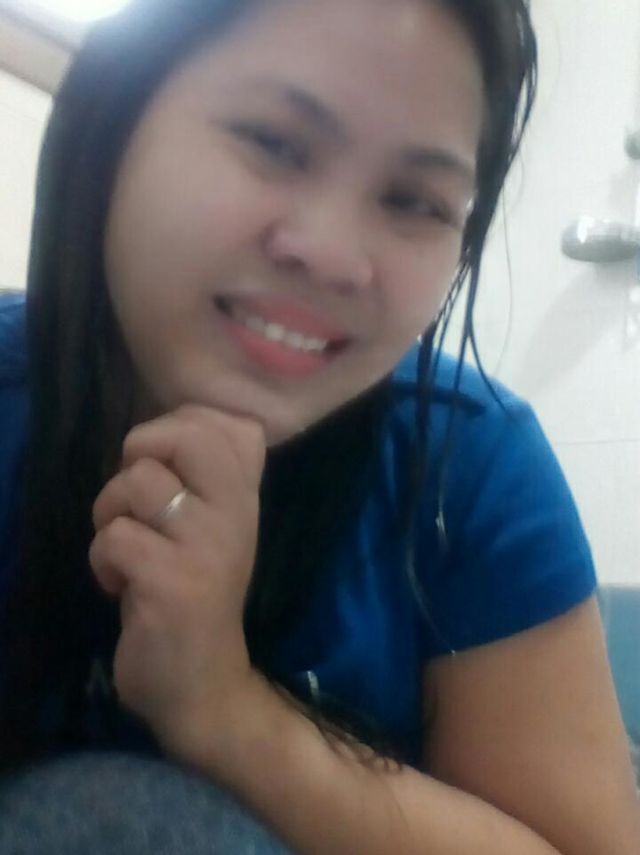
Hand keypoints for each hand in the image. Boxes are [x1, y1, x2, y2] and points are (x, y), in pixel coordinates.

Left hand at [89, 404, 265, 750]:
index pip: (233, 424)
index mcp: (247, 498)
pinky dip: (103, 561)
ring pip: (137, 483)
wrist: (204, 684)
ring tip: (127, 549)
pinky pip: (115, 538)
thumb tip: (180, 420)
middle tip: (139, 496)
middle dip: (141, 451)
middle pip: (189, 434)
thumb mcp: (216, 530)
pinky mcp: (171, 583)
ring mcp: (207, 548)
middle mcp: (237, 514)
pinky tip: (121, 587)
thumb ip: (209, 476)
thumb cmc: (199, 596)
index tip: (169, 468)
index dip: (183, 426)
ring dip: (110, 513)